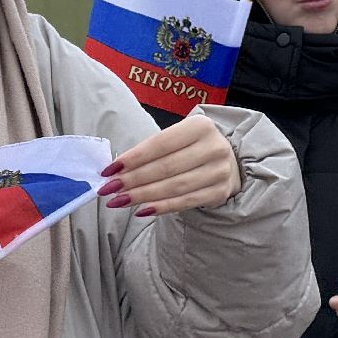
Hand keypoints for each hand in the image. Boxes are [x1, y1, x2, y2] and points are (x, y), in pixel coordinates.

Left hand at [97, 113, 238, 216]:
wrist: (229, 161)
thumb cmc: (191, 147)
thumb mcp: (177, 137)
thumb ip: (151, 150)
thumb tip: (115, 170)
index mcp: (200, 126)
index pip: (160, 144)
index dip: (133, 158)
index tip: (109, 170)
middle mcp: (214, 147)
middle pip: (165, 167)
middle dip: (133, 180)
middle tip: (108, 189)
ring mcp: (219, 171)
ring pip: (173, 187)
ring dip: (142, 196)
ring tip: (118, 201)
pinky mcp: (220, 192)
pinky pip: (185, 202)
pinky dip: (161, 207)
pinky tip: (141, 211)